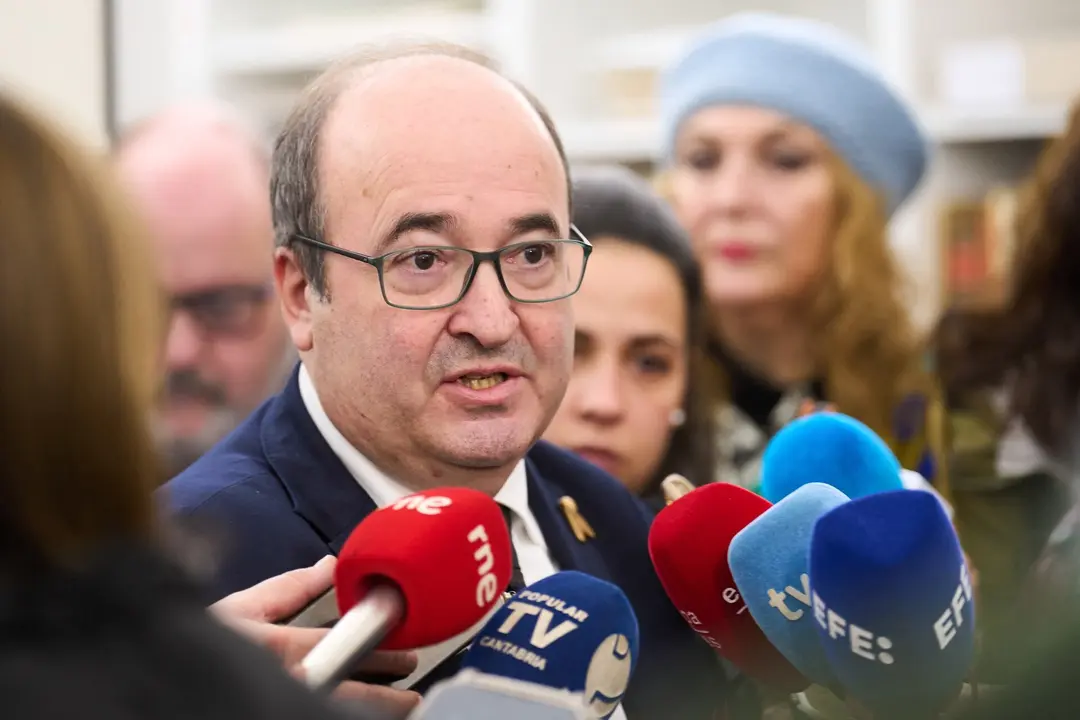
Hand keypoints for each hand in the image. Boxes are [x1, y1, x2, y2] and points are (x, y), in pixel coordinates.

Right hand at [211, 556, 420, 717]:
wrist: (171, 678)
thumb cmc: (200, 641)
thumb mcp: (240, 609)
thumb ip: (288, 588)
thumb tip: (328, 565)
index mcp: (280, 648)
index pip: (347, 648)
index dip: (382, 654)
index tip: (404, 658)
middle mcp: (290, 680)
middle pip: (351, 694)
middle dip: (386, 696)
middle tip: (408, 694)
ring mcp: (284, 702)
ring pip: (338, 711)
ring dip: (370, 711)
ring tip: (397, 709)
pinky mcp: (278, 712)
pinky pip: (317, 715)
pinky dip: (339, 712)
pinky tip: (357, 713)